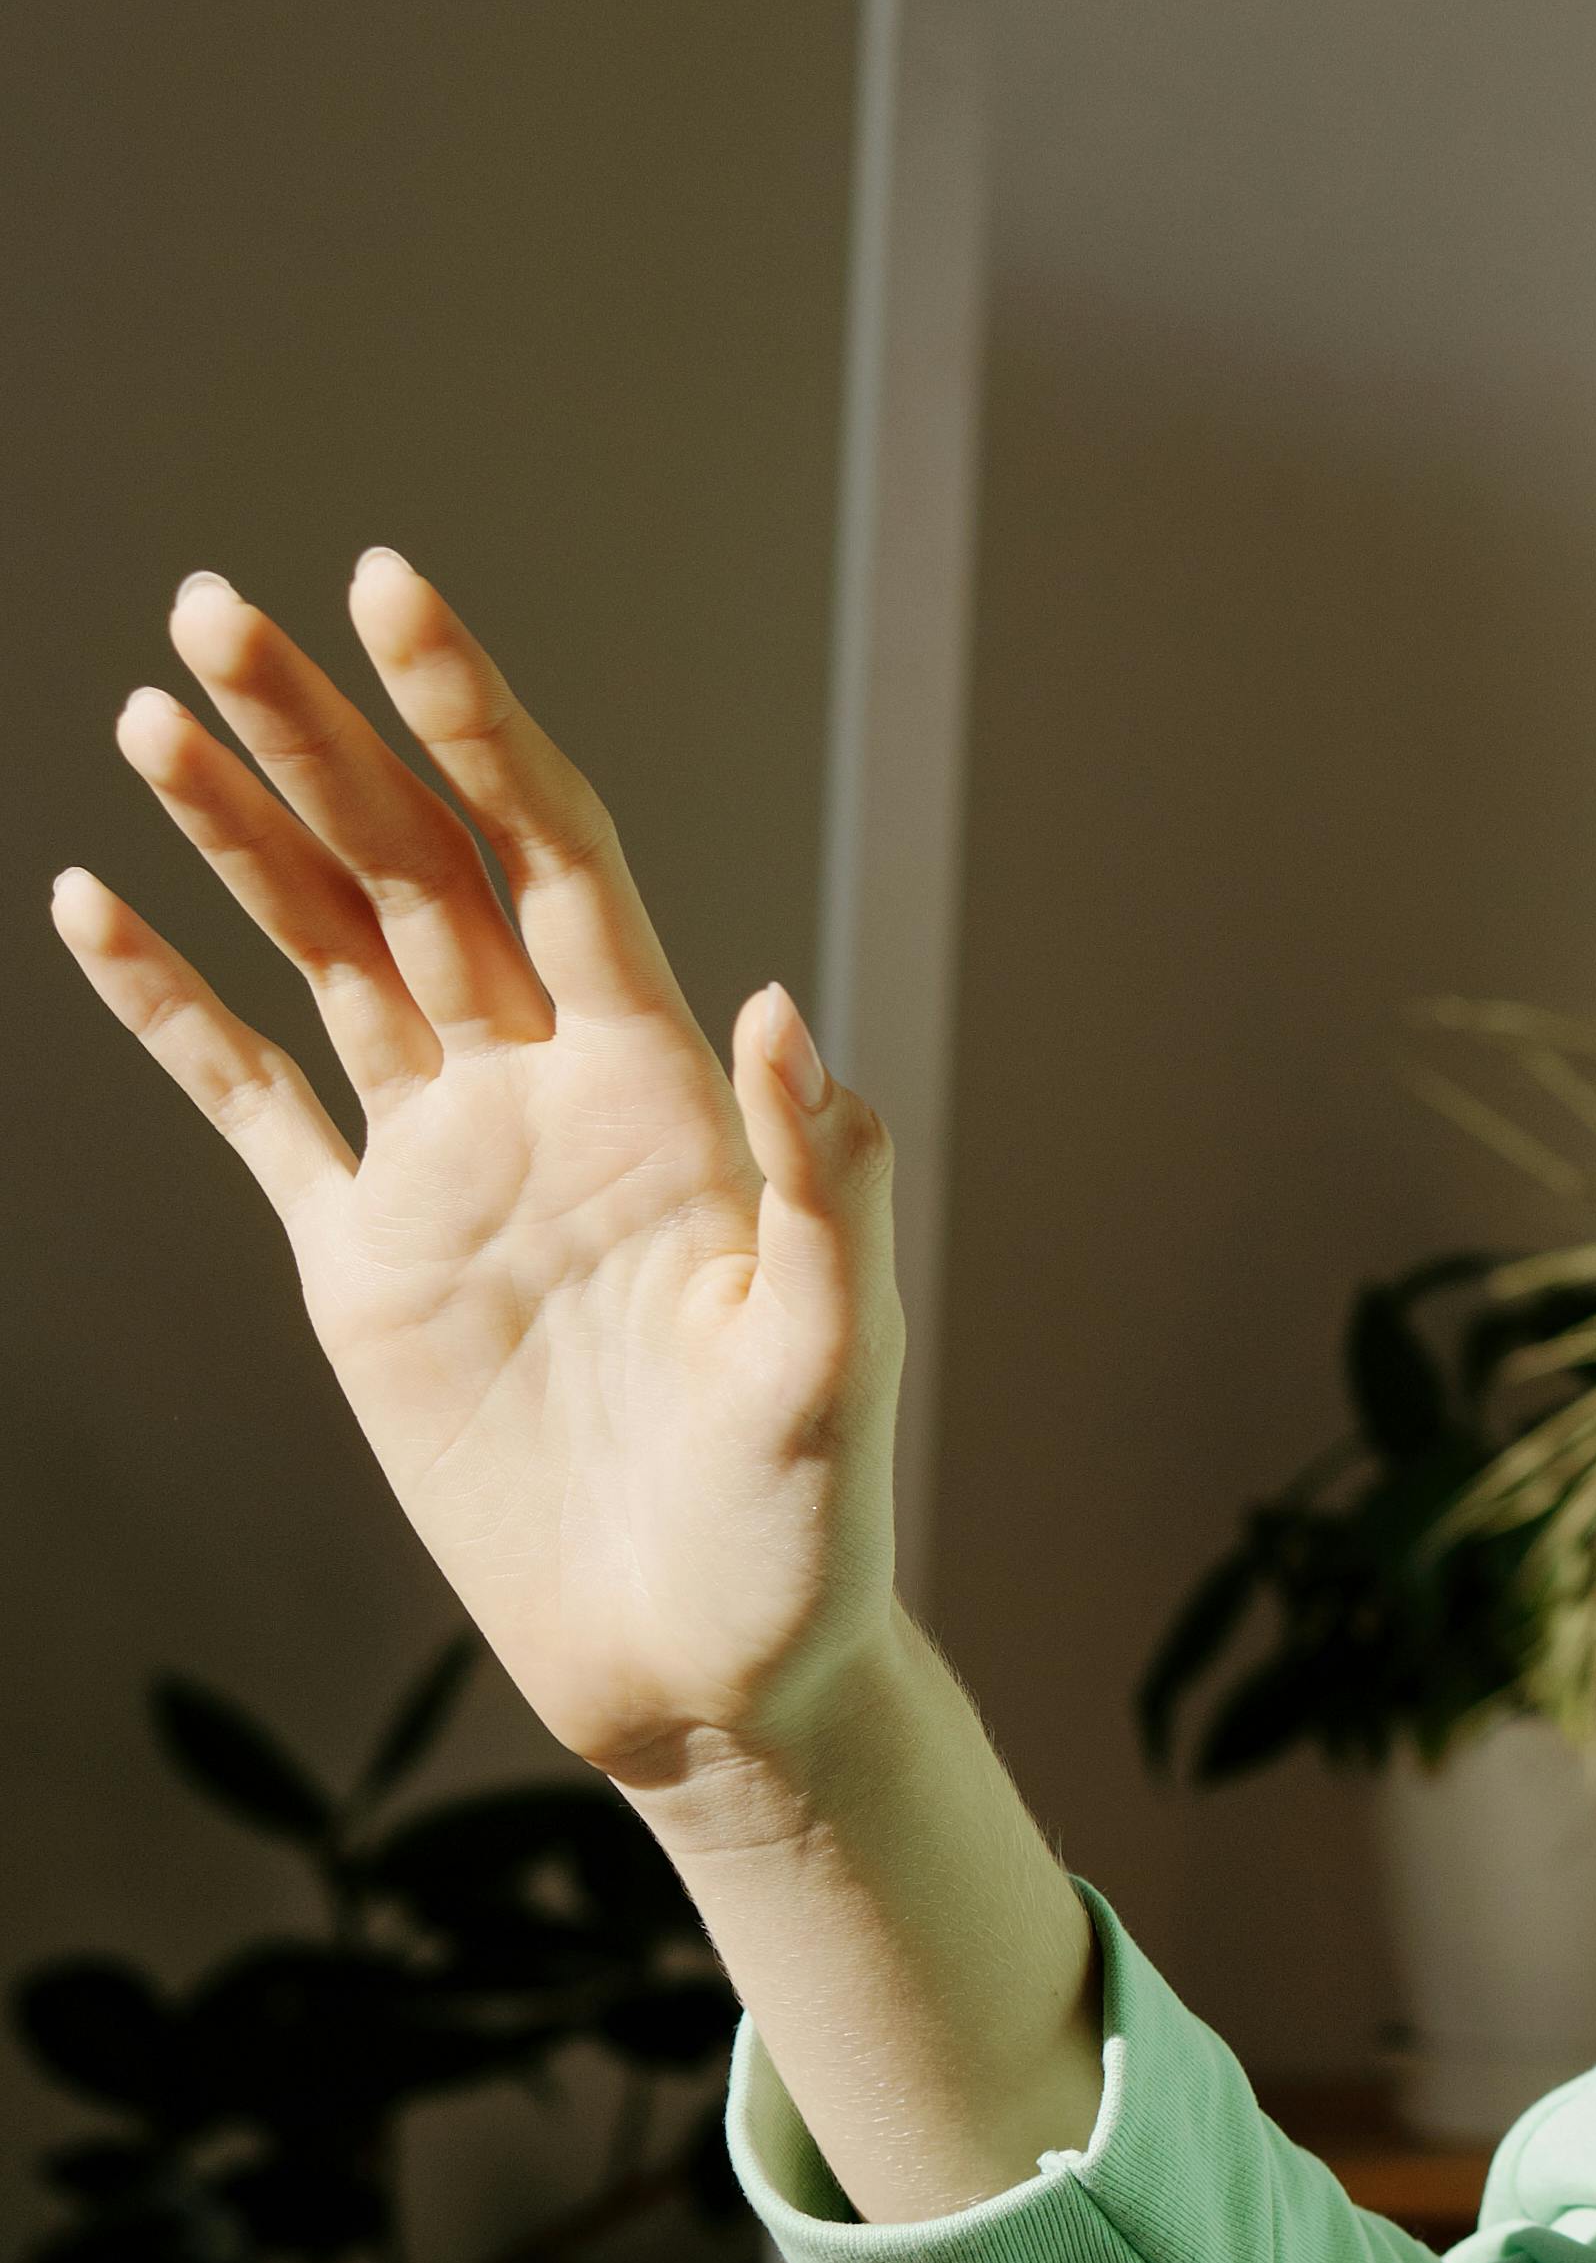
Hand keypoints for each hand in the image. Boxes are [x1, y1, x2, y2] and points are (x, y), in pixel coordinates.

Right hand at [51, 554, 900, 1834]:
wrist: (709, 1670)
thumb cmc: (806, 1529)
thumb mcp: (832, 1357)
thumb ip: (815, 1184)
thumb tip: (774, 1006)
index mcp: (656, 1089)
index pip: (549, 851)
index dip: (471, 719)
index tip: (387, 591)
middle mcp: (544, 1095)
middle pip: (413, 867)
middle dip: (317, 735)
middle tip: (212, 602)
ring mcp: (445, 1170)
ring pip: (325, 953)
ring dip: (239, 831)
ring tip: (149, 706)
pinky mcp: (363, 1266)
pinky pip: (250, 1103)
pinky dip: (173, 1009)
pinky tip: (96, 904)